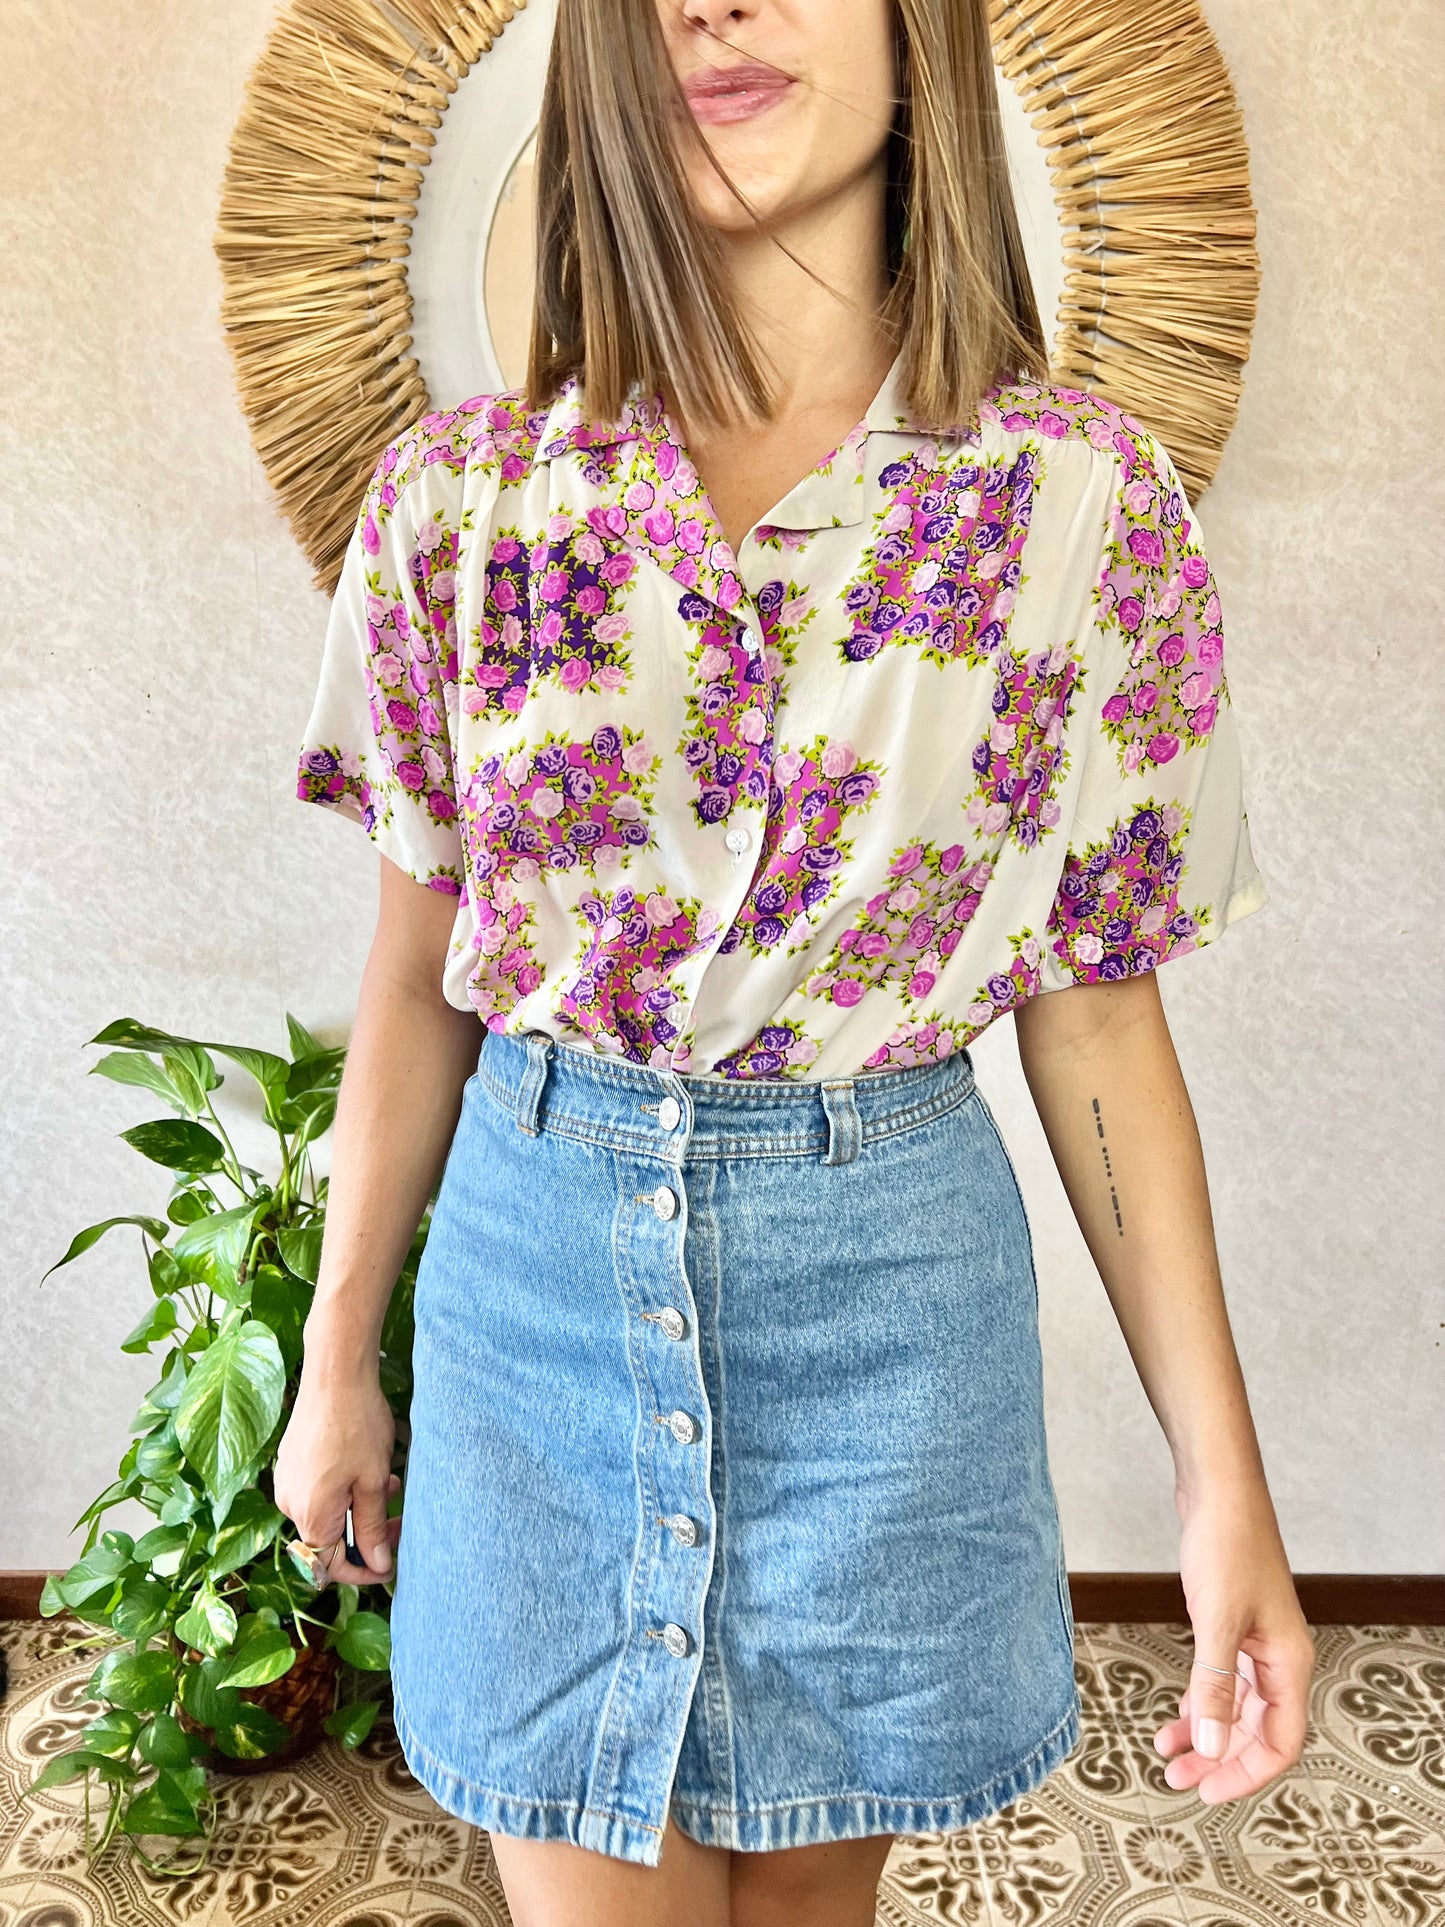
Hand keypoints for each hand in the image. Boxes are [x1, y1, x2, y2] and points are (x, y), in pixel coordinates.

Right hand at [273, 1348, 400, 1588]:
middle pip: (330, 1537)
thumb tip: (377, 1565)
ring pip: (327, 1511)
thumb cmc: (357, 1425)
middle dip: (367, 1534)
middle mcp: (290, 1503)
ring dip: (359, 1508)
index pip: (332, 1565)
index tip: (390, 1565)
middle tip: (399, 1521)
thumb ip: (373, 1528)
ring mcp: (287, 1480)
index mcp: (310, 1515)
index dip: (364, 1571)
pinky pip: (318, 1490)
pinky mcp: (292, 1462)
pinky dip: (345, 1489)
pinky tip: (368, 1470)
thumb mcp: (373, 1482)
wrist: (335, 1374)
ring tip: (388, 1484)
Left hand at [1154, 1485, 1315, 1801]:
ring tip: (1167, 1751)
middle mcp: (1280, 1659)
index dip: (1244, 1773)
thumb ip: (1214, 1689)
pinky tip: (1180, 1714)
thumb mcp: (1216, 1623)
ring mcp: (1258, 1641)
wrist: (1219, 1491)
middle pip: (1257, 1731)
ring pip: (1238, 1707)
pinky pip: (1225, 1680)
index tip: (1205, 1790)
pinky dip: (1203, 1700)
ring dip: (1206, 1732)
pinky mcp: (1236, 1625)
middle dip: (1219, 1758)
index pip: (1279, 1743)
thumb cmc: (1227, 1547)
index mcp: (1288, 1664)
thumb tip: (1211, 1749)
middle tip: (1176, 1777)